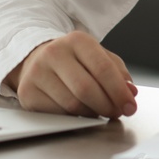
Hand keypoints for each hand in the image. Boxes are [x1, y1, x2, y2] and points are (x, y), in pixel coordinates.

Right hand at [4, 32, 137, 118]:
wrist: (36, 60)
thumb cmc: (73, 61)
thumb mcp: (98, 57)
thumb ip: (118, 73)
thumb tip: (130, 92)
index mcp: (77, 40)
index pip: (103, 68)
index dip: (119, 91)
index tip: (130, 106)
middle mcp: (54, 53)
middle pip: (86, 89)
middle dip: (107, 106)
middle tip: (116, 112)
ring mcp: (38, 73)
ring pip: (72, 104)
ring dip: (92, 113)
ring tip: (99, 111)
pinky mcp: (28, 93)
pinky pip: (58, 113)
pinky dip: (74, 118)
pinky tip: (79, 112)